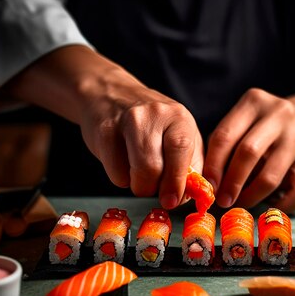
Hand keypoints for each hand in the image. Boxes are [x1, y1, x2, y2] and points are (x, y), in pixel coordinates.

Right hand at [2, 46, 202, 208]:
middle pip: (155, 167)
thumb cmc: (150, 123)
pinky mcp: (104, 131)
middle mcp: (154, 114)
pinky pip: (115, 173)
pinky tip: (122, 161)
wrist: (109, 94)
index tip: (173, 200)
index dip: (177, 181)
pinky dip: (121, 178)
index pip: (181, 150)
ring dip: (139, 185)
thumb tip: (189, 196)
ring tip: (139, 174)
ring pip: (136, 172)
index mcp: (179, 117)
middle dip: (155, 189)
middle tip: (154, 188)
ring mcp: (127, 121)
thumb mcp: (178, 134)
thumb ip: (190, 164)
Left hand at [203, 89, 294, 212]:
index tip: (207, 186)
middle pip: (249, 152)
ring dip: (251, 197)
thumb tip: (204, 183)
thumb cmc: (259, 129)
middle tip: (222, 200)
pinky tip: (266, 206)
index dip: (213, 165)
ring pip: (271, 177)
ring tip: (239, 204)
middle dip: (231, 182)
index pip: (225, 135)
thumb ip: (222, 145)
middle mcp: (280, 115)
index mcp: (254, 102)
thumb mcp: (240, 123)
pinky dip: (280, 206)